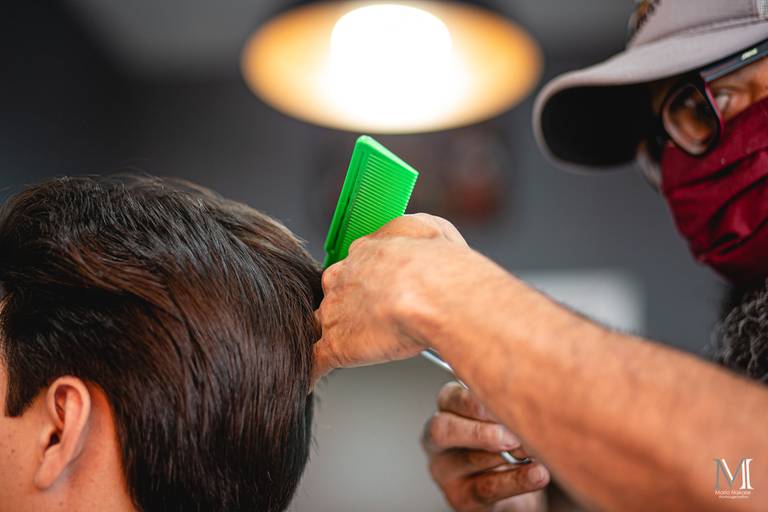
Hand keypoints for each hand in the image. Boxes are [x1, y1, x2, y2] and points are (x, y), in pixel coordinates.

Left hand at [313, 214, 468, 382]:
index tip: (381, 290)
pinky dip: (311, 370)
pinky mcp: (336, 346)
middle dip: (349, 307)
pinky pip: (315, 360)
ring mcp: (336, 314)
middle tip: (372, 319)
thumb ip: (411, 234)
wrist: (433, 293)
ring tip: (343, 349)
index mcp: (364, 253)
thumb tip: (411, 240)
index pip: (356, 266)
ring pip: (322, 324)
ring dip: (331, 335)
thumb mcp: (429, 228)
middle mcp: (343, 280)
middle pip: (336, 294)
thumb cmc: (437, 263)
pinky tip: (310, 379)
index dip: (370, 281)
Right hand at [423, 383, 549, 511]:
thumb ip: (506, 403)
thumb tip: (525, 392)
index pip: (449, 398)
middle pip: (442, 429)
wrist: (518, 483)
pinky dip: (516, 481)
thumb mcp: (505, 414)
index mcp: (447, 410)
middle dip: (479, 431)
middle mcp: (439, 440)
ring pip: (469, 459)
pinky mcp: (460, 498)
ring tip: (533, 453)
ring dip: (505, 456)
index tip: (504, 402)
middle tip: (512, 436)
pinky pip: (486, 489)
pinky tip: (537, 474)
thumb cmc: (509, 438)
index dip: (474, 401)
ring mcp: (445, 471)